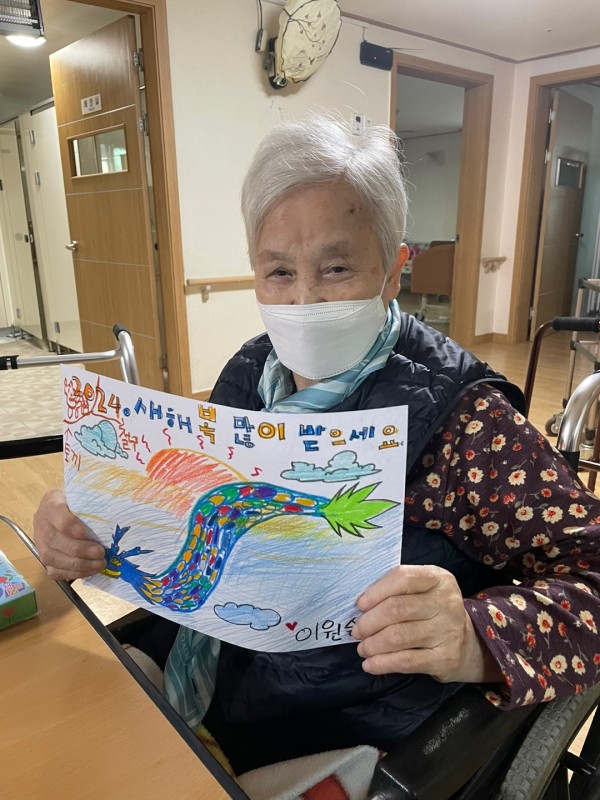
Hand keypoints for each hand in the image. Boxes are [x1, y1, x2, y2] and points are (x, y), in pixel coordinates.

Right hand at [33, 489, 105, 579]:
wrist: (63, 509)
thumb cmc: (78, 502)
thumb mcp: (84, 496)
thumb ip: (93, 502)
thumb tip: (114, 512)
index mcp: (51, 502)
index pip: (54, 511)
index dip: (68, 524)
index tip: (84, 532)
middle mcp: (41, 522)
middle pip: (53, 539)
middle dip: (79, 549)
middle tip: (100, 553)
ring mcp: (40, 542)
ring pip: (52, 557)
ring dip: (78, 565)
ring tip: (99, 564)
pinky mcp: (44, 559)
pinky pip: (54, 571)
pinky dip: (73, 574)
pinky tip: (90, 571)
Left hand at [352, 565, 502, 683]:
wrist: (468, 642)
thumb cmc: (432, 610)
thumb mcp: (423, 590)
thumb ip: (397, 590)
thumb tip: (362, 605)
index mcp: (437, 578)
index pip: (403, 578)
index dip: (377, 591)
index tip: (360, 605)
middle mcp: (445, 602)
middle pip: (397, 609)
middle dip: (369, 622)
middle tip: (357, 631)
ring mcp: (447, 631)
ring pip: (399, 636)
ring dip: (373, 644)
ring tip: (362, 648)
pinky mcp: (445, 658)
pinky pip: (406, 661)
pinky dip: (383, 663)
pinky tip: (371, 664)